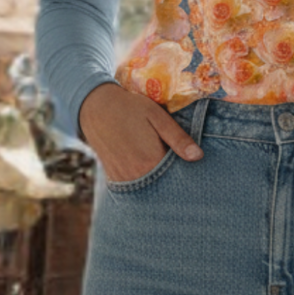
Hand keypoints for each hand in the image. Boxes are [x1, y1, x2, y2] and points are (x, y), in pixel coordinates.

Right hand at [78, 82, 202, 183]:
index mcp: (150, 161)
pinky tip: (149, 169)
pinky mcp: (114, 178)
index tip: (193, 166)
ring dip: (160, 181)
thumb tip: (198, 156)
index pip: (178, 176)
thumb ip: (178, 138)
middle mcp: (136, 175)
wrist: (95, 107)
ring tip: (163, 165)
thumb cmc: (130, 108)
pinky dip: (145, 181)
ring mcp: (124, 179)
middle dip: (174, 178)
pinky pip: (135, 186)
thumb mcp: (157, 117)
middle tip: (180, 165)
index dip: (187, 171)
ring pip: (150, 187)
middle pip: (164, 185)